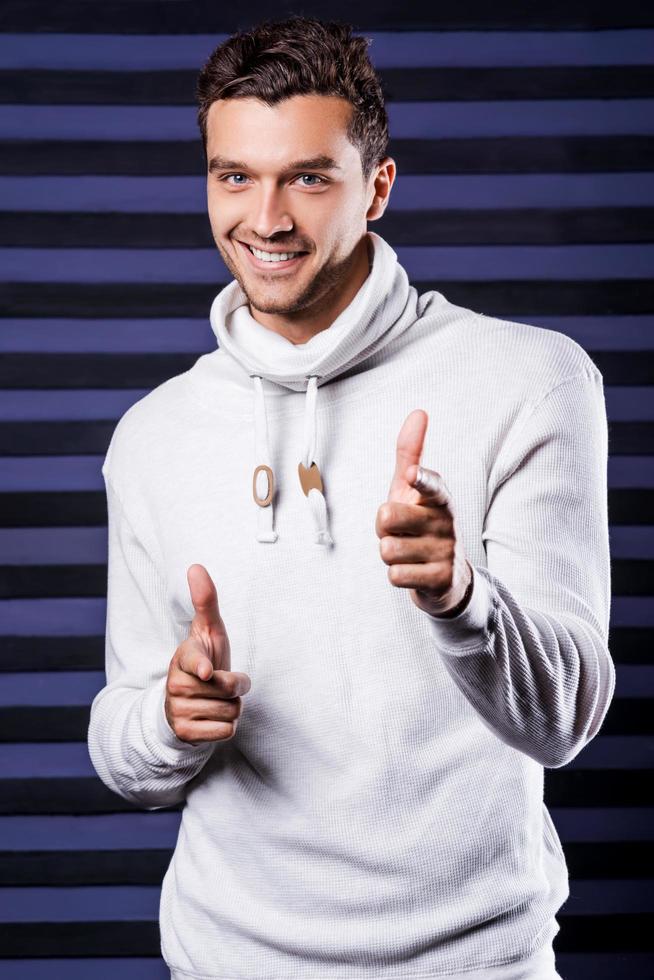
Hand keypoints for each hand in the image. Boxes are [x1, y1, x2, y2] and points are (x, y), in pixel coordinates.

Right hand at [164, 564, 250, 743]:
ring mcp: (178, 710)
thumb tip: (196, 566)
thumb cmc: (204, 662)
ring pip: (230, 712)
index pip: (194, 661)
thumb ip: (205, 601)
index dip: (202, 666)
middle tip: (220, 684)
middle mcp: (176, 684)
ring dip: (231, 708)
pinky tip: (211, 719)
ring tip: (215, 701)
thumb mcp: (208, 633)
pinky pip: (225, 732)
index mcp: (183, 657)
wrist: (186, 705)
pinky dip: (226, 727)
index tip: (205, 671)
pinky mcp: (185, 734)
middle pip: (229, 689)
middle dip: (234, 688)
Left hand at [375, 409, 472, 616]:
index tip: (411, 475)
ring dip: (389, 553)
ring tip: (407, 551)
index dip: (419, 480)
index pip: (431, 485)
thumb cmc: (421, 523)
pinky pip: (395, 575)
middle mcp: (447, 522)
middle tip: (400, 531)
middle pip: (387, 516)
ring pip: (387, 549)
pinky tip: (413, 571)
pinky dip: (397, 575)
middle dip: (383, 527)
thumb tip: (419, 412)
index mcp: (440, 497)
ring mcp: (446, 551)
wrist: (446, 577)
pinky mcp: (441, 580)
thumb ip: (411, 454)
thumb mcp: (412, 490)